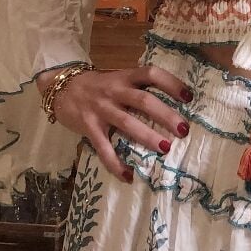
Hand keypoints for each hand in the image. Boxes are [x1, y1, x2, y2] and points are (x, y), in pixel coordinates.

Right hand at [38, 66, 192, 180]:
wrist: (62, 87)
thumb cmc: (99, 85)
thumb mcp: (119, 78)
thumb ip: (138, 88)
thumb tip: (171, 104)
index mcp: (125, 77)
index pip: (151, 74)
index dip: (171, 83)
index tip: (188, 97)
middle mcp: (115, 91)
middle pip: (144, 101)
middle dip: (165, 115)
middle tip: (184, 129)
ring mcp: (101, 109)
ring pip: (127, 123)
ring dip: (147, 136)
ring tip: (166, 148)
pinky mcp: (89, 127)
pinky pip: (103, 148)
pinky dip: (115, 163)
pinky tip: (127, 176)